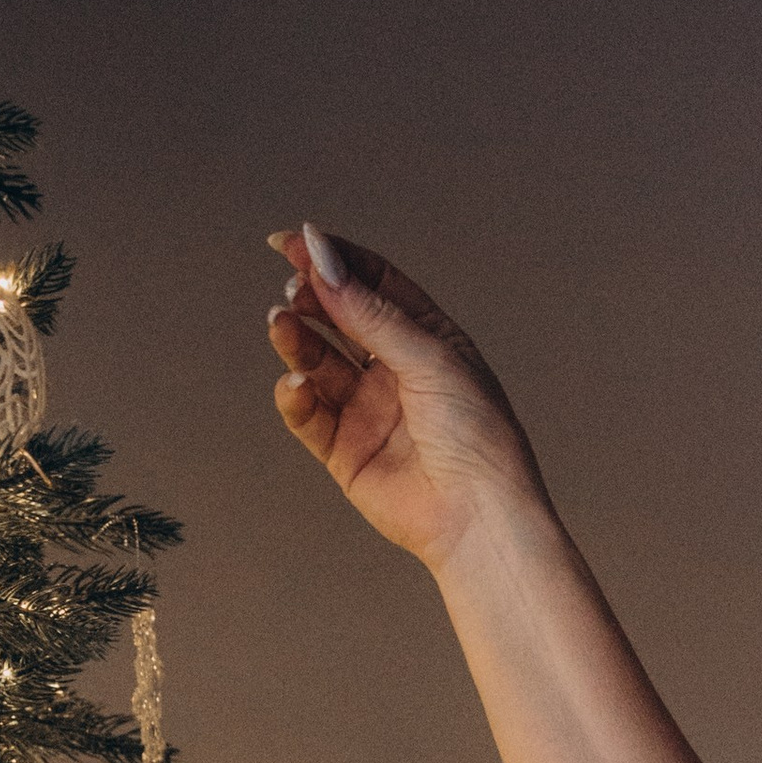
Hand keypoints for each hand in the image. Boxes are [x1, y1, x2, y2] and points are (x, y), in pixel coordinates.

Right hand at [265, 224, 545, 571]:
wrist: (480, 519)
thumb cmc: (476, 437)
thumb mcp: (429, 359)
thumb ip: (371, 313)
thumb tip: (322, 259)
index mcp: (428, 339)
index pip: (373, 282)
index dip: (334, 259)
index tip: (293, 243)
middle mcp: (396, 371)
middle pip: (339, 316)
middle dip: (311, 297)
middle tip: (292, 290)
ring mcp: (369, 410)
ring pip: (317, 361)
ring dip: (295, 340)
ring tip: (281, 325)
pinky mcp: (347, 452)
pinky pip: (309, 414)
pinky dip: (296, 396)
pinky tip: (297, 385)